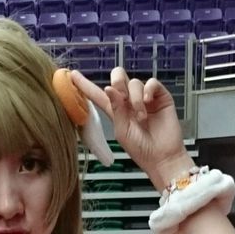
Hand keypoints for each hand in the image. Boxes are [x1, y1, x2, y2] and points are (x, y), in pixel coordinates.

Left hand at [71, 68, 190, 191]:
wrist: (162, 157)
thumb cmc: (141, 149)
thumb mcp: (122, 131)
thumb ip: (115, 109)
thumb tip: (108, 88)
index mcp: (116, 110)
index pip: (98, 95)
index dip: (86, 85)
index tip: (72, 75)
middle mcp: (129, 101)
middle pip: (118, 77)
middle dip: (117, 83)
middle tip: (121, 96)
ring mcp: (145, 97)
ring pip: (134, 82)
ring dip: (135, 98)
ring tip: (141, 117)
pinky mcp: (160, 96)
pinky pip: (152, 82)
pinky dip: (148, 90)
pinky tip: (148, 101)